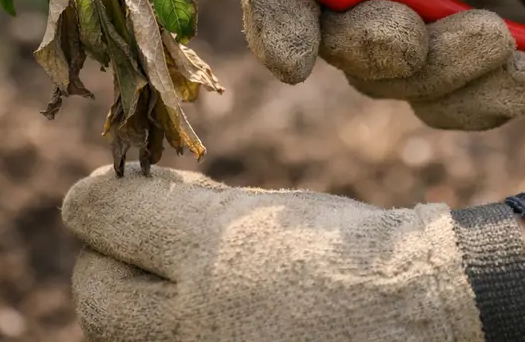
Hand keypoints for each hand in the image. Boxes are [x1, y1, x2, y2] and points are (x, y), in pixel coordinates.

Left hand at [63, 164, 524, 341]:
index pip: (97, 214)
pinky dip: (178, 334)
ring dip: (139, 307)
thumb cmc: (354, 250)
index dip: (96, 201)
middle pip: (94, 294)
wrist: (430, 315)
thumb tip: (122, 202)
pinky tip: (210, 312)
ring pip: (123, 337)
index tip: (107, 196)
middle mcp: (201, 319)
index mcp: (213, 250)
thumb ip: (189, 211)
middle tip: (133, 247)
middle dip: (103, 263)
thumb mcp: (269, 212)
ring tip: (182, 284)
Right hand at [241, 0, 524, 128]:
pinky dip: (487, 100)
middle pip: (333, 35)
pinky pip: (452, 97)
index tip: (294, 60)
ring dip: (444, 75)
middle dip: (376, 48)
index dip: (273, 16)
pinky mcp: (466, 40)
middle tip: (423, 36)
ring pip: (393, 77)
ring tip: (507, 42)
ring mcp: (416, 3)